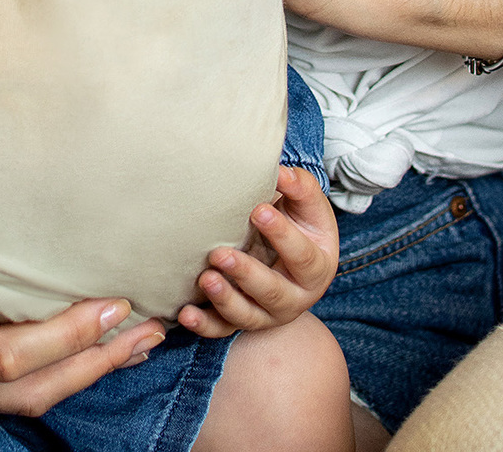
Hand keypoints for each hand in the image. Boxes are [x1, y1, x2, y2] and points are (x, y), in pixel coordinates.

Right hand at [0, 199, 166, 414]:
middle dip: (90, 364)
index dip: (64, 338)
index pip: (0, 359)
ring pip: (14, 396)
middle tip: (151, 333)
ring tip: (133, 338)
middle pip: (22, 393)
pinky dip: (47, 363)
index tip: (114, 305)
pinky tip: (77, 334)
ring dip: (78, 368)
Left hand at [178, 166, 338, 337]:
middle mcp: (294, 297)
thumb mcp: (307, 205)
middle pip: (273, 292)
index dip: (282, 235)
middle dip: (247, 274)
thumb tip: (281, 171)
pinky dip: (203, 324)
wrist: (287, 252)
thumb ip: (299, 187)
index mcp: (317, 268)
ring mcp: (267, 313)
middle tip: (221, 254)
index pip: (302, 256)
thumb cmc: (297, 221)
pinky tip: (185, 313)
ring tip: (205, 278)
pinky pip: (222, 329)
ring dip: (225, 300)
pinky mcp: (241, 320)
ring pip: (247, 315)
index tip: (258, 210)